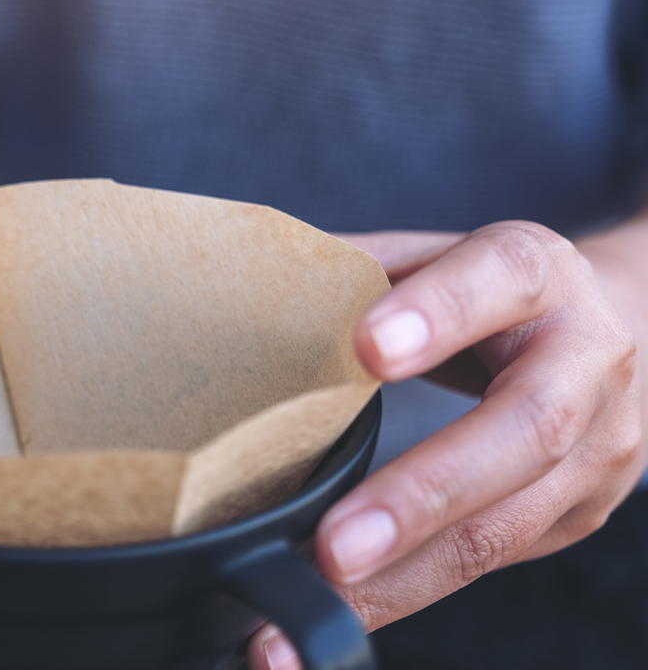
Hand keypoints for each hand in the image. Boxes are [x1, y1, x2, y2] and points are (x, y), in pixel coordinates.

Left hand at [247, 221, 645, 668]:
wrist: (616, 328)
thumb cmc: (495, 292)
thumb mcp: (440, 256)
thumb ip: (362, 269)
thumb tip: (255, 281)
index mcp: (539, 274)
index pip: (499, 280)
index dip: (437, 313)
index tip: (365, 349)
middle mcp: (585, 362)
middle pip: (524, 430)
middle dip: (424, 492)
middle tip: (335, 544)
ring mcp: (596, 449)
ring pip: (509, 523)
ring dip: (408, 576)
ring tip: (322, 601)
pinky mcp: (577, 513)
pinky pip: (491, 560)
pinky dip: (410, 590)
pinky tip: (348, 609)